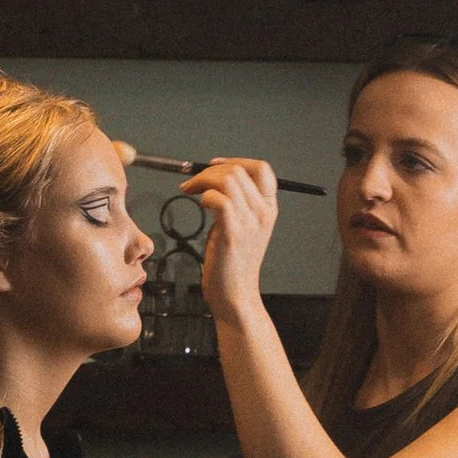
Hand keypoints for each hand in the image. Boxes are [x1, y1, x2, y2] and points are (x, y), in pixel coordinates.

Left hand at [179, 158, 278, 316]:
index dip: (235, 161)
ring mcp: (250, 222)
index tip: (212, 165)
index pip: (261, 168)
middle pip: (239, 170)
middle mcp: (263, 212)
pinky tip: (197, 203)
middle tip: (191, 183)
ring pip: (227, 180)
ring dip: (202, 180)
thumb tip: (213, 181)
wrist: (236, 296)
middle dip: (209, 170)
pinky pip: (217, 199)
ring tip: (189, 190)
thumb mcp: (242, 228)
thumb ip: (236, 205)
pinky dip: (203, 195)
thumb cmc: (232, 264)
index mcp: (269, 209)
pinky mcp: (232, 233)